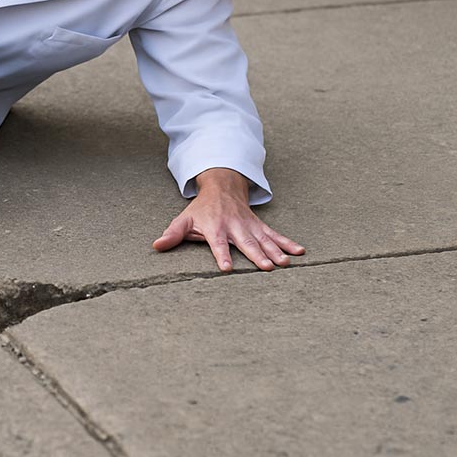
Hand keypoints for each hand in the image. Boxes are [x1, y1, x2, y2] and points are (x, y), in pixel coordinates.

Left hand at [152, 167, 304, 271]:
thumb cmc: (201, 210)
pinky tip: (300, 252)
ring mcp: (249, 226)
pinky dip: (288, 242)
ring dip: (275, 251)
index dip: (221, 255)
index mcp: (215, 228)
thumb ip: (172, 234)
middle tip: (267, 268)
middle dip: (257, 255)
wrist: (221, 188)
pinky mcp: (259, 225)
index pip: (217, 244)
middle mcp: (234, 227)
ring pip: (263, 240)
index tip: (226, 268)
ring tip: (285, 263)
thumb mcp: (183, 220)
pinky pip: (275, 235)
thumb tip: (156, 246)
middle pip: (246, 243)